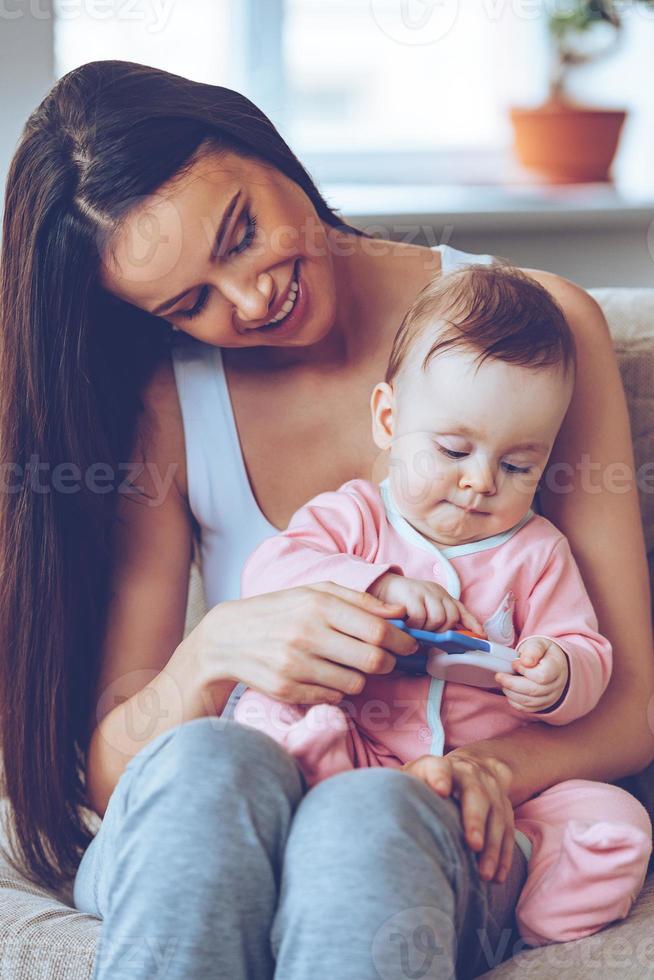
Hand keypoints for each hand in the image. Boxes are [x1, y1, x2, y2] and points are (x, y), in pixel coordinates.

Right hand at [191, 581, 419, 706]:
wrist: (228, 637)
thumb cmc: (280, 610)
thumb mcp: (315, 592)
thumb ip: (360, 600)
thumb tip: (400, 612)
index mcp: (318, 605)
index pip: (378, 630)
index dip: (403, 640)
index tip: (410, 644)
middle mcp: (307, 635)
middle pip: (373, 660)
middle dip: (389, 662)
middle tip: (387, 659)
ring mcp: (296, 665)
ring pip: (356, 683)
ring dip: (361, 676)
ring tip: (348, 664)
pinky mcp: (287, 690)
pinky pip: (333, 697)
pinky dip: (337, 688)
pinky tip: (324, 674)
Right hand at [369, 572, 483, 633]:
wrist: (380, 586)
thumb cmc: (401, 602)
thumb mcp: (422, 608)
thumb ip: (435, 619)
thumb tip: (447, 640)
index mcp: (441, 595)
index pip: (461, 609)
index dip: (472, 623)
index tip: (481, 636)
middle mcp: (436, 592)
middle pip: (451, 617)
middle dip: (441, 631)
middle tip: (427, 634)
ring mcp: (424, 592)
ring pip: (439, 619)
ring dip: (427, 629)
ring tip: (416, 629)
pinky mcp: (411, 595)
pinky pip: (421, 617)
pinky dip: (415, 626)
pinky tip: (408, 624)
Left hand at [402, 747, 514, 882]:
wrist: (472, 768)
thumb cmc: (431, 781)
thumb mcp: (415, 778)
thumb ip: (404, 791)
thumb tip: (381, 814)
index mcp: (442, 767)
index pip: (438, 767)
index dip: (439, 777)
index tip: (439, 791)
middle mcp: (470, 775)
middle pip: (476, 794)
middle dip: (475, 819)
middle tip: (473, 845)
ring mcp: (492, 791)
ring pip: (497, 817)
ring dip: (493, 848)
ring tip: (484, 875)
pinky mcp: (505, 809)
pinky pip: (509, 833)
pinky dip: (504, 856)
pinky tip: (497, 877)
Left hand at [496, 637, 568, 711]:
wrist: (551, 664)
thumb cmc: (543, 653)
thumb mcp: (539, 644)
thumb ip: (533, 649)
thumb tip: (526, 661)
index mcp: (557, 667)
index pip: (542, 676)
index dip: (524, 671)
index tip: (514, 663)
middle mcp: (556, 685)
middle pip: (534, 690)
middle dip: (512, 684)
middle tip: (499, 676)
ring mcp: (551, 697)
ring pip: (530, 701)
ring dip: (511, 692)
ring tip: (503, 682)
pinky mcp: (543, 704)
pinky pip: (527, 708)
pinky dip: (514, 701)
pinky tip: (509, 690)